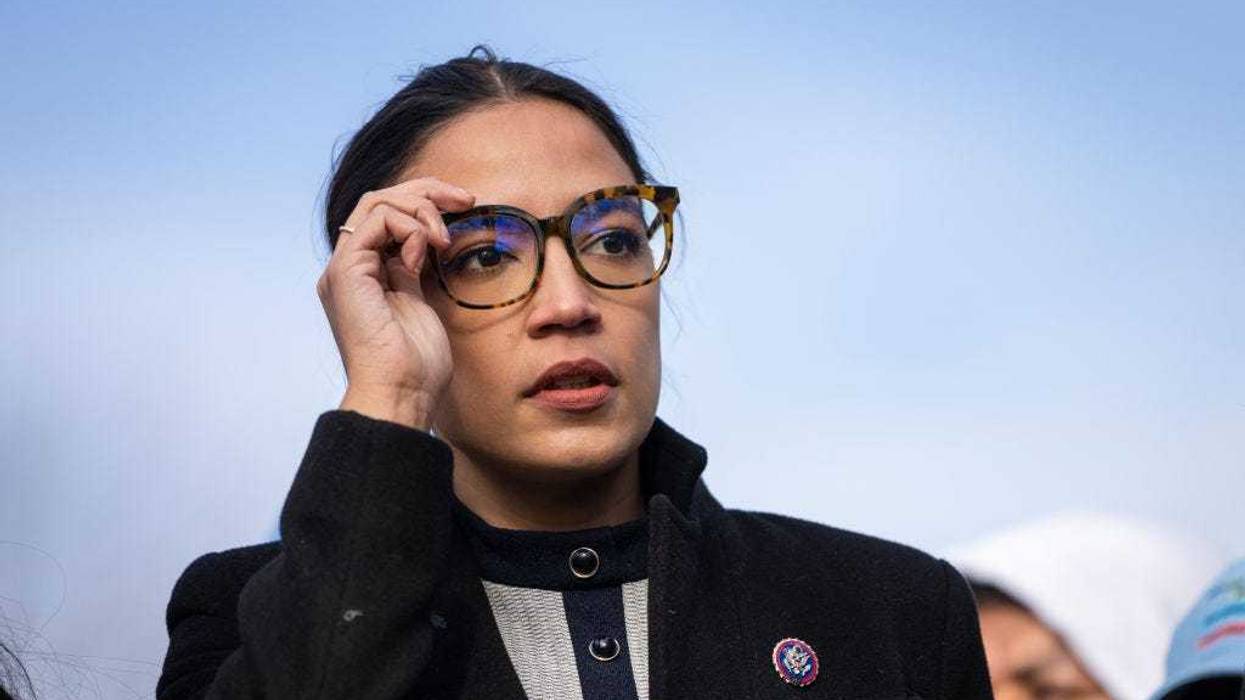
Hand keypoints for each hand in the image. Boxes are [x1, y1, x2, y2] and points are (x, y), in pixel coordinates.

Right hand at [317, 177, 475, 428]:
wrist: (401, 395)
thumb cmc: (417, 366)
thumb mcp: (421, 306)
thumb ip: (415, 272)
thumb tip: (426, 243)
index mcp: (364, 276)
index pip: (388, 216)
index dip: (426, 202)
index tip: (465, 206)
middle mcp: (349, 269)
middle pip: (380, 201)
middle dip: (426, 190)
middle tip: (466, 198)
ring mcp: (344, 270)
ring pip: (377, 203)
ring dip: (421, 208)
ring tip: (444, 239)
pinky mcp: (346, 272)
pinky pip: (377, 221)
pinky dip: (410, 226)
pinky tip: (427, 251)